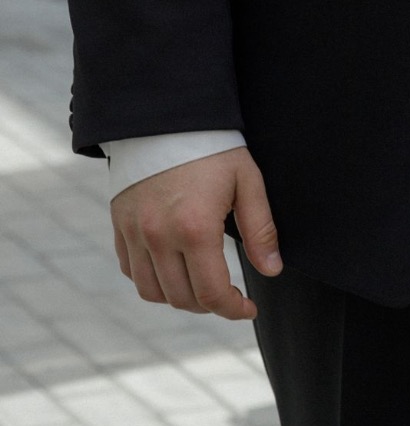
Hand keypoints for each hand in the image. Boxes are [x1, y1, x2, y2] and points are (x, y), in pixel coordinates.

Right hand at [111, 147, 280, 320]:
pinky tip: (172, 268)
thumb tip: (272, 269)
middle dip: (210, 305)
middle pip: (182, 298)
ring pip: (153, 291)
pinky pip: (132, 270)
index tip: (248, 308)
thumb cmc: (212, 146)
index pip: (212, 293)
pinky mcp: (120, 225)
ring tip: (201, 285)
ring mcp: (135, 233)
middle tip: (228, 296)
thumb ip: (260, 228)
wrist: (165, 115)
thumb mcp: (246, 180)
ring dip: (179, 297)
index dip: (232, 309)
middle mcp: (159, 237)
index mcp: (195, 229)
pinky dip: (152, 279)